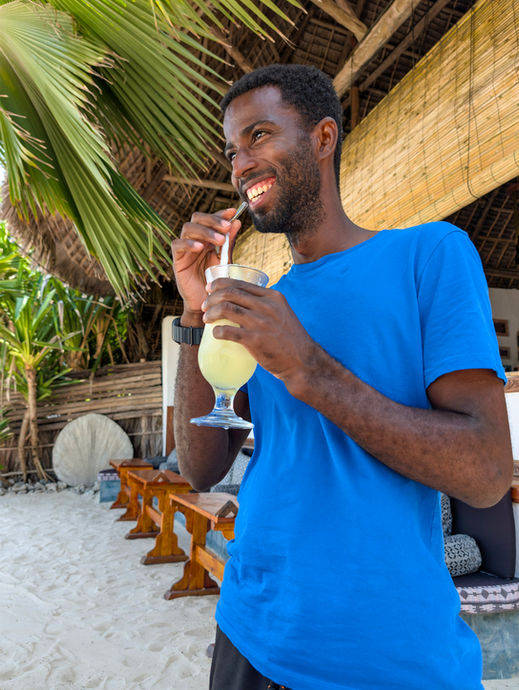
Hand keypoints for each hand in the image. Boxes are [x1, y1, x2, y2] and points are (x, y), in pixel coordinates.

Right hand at [171, 208, 242, 314]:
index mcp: (207, 237)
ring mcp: (185, 249)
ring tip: (219, 240)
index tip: (232, 211)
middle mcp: (195, 239)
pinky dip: (188, 243)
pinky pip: (177, 245)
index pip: (211, 218)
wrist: (206, 303)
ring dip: (205, 231)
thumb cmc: (216, 281)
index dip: (220, 213)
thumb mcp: (225, 260)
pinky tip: (200, 247)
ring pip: (188, 228)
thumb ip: (229, 242)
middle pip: (197, 218)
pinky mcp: (177, 260)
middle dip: (213, 219)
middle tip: (227, 227)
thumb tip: (237, 222)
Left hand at [202, 277, 317, 388]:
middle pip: (230, 293)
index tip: (210, 288)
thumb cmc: (290, 338)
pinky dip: (217, 331)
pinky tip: (215, 334)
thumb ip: (266, 305)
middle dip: (212, 297)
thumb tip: (244, 302)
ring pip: (226, 308)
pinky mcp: (255, 340)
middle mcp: (266, 306)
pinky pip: (228, 331)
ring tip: (206, 318)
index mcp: (272, 297)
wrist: (303, 360)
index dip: (221, 284)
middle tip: (205, 306)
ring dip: (211, 313)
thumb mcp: (282, 313)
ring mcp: (260, 323)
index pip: (240, 283)